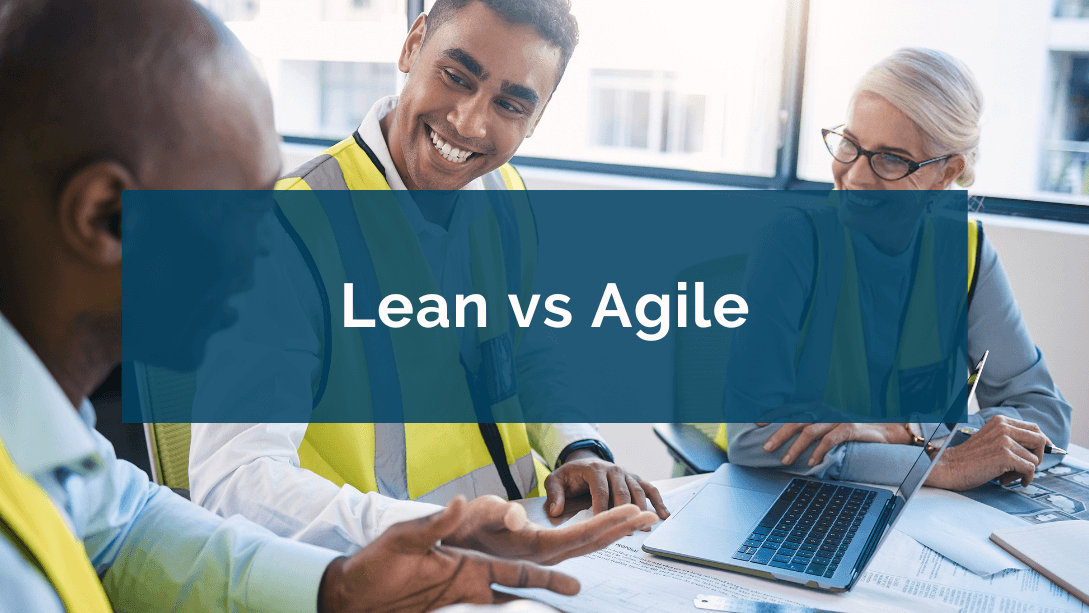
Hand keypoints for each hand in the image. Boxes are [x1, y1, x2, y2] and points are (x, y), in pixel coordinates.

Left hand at [319, 497, 578, 612]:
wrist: (351, 598)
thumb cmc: (374, 562)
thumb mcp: (401, 541)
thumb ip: (432, 526)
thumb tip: (457, 503)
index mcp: (461, 544)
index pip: (499, 535)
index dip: (520, 530)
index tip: (529, 530)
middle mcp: (470, 567)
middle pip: (519, 570)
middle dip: (549, 574)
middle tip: (576, 583)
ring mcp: (466, 590)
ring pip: (513, 595)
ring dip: (538, 597)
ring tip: (568, 599)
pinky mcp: (457, 609)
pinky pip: (493, 611)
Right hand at [443, 495, 658, 563]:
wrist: (451, 547)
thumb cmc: (465, 530)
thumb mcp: (479, 516)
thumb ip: (498, 515)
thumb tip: (516, 518)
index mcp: (536, 546)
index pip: (581, 534)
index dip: (609, 521)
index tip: (633, 511)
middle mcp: (546, 554)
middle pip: (593, 540)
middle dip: (623, 526)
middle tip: (650, 514)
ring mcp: (546, 554)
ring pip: (589, 542)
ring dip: (616, 529)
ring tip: (639, 518)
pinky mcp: (543, 551)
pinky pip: (578, 542)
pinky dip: (599, 532)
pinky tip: (611, 527)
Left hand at [544, 451, 669, 521]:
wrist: (584, 461)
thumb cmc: (570, 476)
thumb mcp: (556, 480)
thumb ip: (554, 494)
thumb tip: (556, 511)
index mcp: (594, 469)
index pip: (600, 490)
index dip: (602, 508)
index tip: (602, 524)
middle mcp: (613, 469)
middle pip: (622, 492)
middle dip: (625, 512)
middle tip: (626, 531)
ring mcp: (626, 473)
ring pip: (638, 491)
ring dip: (642, 509)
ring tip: (644, 527)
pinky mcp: (635, 479)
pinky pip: (649, 489)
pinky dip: (658, 501)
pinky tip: (664, 515)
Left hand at [758, 420, 911, 466]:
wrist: (886, 428)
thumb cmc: (853, 427)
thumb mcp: (830, 424)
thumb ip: (813, 426)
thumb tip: (789, 438)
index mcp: (817, 407)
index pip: (791, 408)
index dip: (773, 414)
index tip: (756, 423)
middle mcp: (825, 409)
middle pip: (796, 420)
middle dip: (779, 434)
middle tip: (766, 448)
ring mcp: (837, 418)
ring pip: (810, 430)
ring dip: (796, 447)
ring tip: (785, 460)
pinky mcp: (850, 427)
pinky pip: (831, 439)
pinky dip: (819, 451)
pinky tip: (812, 462)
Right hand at [925, 415, 1047, 490]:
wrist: (948, 467)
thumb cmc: (968, 459)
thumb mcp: (990, 441)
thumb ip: (1010, 440)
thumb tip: (1040, 449)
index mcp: (1000, 421)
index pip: (1034, 428)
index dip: (1043, 442)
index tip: (1043, 453)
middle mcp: (1004, 427)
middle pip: (1041, 441)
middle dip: (1038, 457)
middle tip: (1024, 468)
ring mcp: (1005, 440)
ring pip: (1035, 458)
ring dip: (1025, 472)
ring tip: (1007, 476)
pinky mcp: (1006, 455)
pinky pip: (1030, 469)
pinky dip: (1024, 478)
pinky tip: (1008, 481)